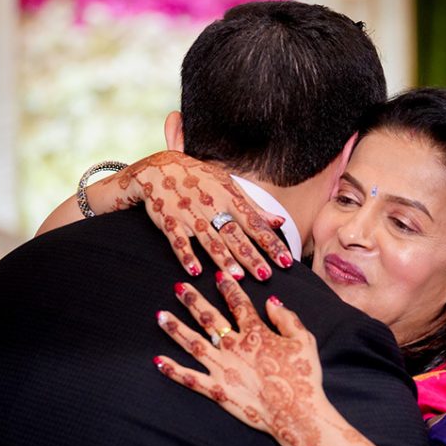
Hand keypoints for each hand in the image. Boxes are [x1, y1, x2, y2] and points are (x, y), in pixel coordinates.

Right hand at [103, 151, 292, 279]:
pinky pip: (178, 240)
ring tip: (237, 278)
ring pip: (209, 239)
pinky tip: (195, 271)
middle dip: (251, 256)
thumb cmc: (200, 179)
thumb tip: (279, 222)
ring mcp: (190, 213)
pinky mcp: (169, 220)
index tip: (286, 260)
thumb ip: (254, 208)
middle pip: (234, 234)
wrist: (160, 167)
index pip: (255, 223)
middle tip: (265, 275)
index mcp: (230, 197)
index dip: (271, 242)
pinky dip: (186, 255)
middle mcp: (212, 205)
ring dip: (223, 259)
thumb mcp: (229, 186)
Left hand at [154, 272, 326, 445]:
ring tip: (160, 316)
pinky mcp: (217, 390)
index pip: (238, 304)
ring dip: (176, 328)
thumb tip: (271, 301)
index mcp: (256, 333)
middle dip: (193, 301)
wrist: (295, 413)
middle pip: (209, 318)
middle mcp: (234, 347)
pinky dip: (173, 370)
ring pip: (193, 343)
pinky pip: (191, 379)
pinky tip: (157, 360)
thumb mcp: (304, 341)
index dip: (228, 288)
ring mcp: (223, 368)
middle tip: (179, 287)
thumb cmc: (304, 378)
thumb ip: (287, 318)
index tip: (218, 275)